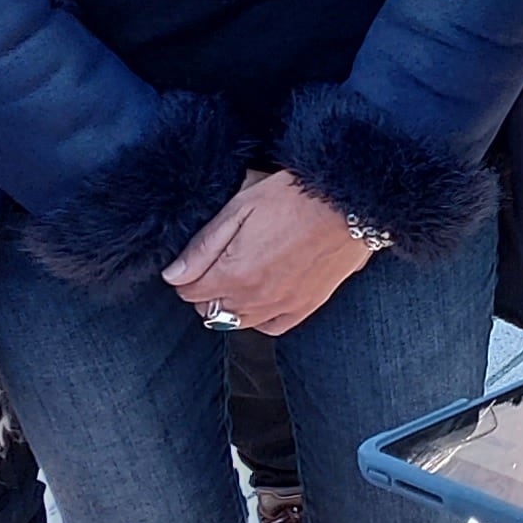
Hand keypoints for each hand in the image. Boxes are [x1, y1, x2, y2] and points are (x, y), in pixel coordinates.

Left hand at [165, 169, 375, 335]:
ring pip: (237, 322)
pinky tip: (261, 297)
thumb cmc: (295, 195)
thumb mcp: (241, 207)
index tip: (195, 259)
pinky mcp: (306, 306)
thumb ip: (204, 246)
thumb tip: (174, 275)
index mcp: (233, 273)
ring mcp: (282, 306)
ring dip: (230, 304)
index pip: (188, 291)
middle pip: (209, 310)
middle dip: (205, 289)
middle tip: (217, 262)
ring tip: (239, 276)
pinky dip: (259, 317)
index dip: (186, 273)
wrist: (348, 200)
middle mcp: (255, 298)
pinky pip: (271, 327)